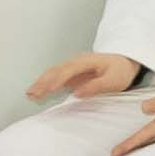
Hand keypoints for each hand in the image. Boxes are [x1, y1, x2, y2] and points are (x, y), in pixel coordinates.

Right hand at [21, 52, 148, 105]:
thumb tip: (77, 93)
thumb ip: (96, 86)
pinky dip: (44, 83)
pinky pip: (55, 76)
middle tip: (32, 94)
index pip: (68, 70)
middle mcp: (76, 61)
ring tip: (29, 94)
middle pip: (56, 70)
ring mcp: (72, 66)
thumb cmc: (120, 72)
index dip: (57, 80)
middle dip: (43, 82)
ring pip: (52, 72)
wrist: (125, 64)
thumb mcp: (114, 81)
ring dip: (40, 83)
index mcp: (86, 61)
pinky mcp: (71, 73)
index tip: (48, 90)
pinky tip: (36, 91)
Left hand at [106, 88, 154, 155]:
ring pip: (150, 142)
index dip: (128, 145)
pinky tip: (143, 143)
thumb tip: (143, 108)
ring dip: (137, 146)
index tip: (114, 153)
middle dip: (130, 148)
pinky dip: (146, 141)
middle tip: (113, 155)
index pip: (142, 137)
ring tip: (124, 151)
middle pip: (144, 143)